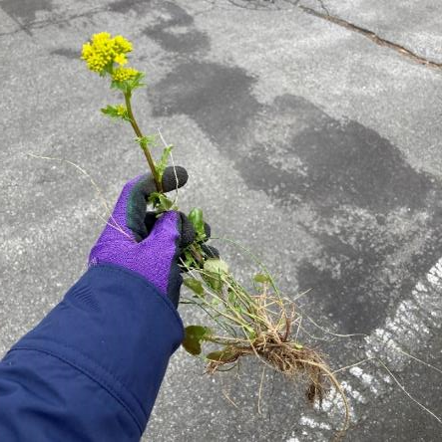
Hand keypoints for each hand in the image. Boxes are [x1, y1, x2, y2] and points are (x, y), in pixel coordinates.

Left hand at [89, 166, 195, 306]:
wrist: (128, 333)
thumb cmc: (141, 285)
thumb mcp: (158, 250)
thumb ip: (169, 228)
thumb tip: (172, 220)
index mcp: (122, 229)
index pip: (137, 193)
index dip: (158, 180)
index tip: (182, 176)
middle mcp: (129, 240)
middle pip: (157, 216)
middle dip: (182, 219)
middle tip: (197, 231)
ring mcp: (142, 258)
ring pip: (168, 237)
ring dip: (190, 238)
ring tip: (205, 247)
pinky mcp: (153, 275)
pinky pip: (172, 256)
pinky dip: (188, 255)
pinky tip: (207, 260)